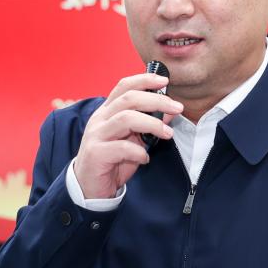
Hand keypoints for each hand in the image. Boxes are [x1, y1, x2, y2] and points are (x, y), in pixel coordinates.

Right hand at [72, 72, 182, 199]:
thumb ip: (149, 125)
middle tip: (178, 107)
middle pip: (129, 99)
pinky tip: (145, 158)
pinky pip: (121, 148)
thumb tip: (172, 111)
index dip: (144, 80)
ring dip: (152, 124)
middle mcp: (100, 119)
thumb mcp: (134, 140)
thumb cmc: (113, 160)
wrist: (89, 187)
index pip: (124, 86)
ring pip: (125, 118)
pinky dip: (138, 152)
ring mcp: (96, 135)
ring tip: (168, 133)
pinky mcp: (96, 154)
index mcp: (107, 111)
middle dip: (156, 100)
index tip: (165, 81)